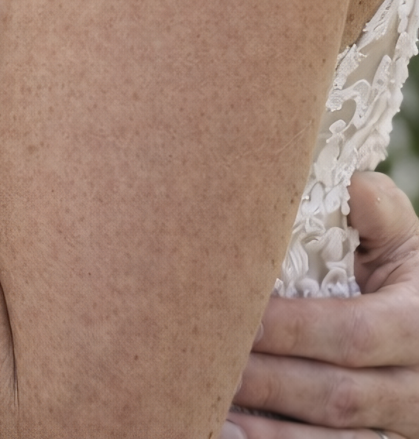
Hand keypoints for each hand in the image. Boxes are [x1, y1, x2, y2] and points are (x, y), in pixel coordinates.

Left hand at [225, 172, 418, 437]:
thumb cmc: (405, 281)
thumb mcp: (406, 246)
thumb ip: (381, 214)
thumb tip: (354, 186)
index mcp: (417, 326)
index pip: (353, 333)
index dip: (293, 329)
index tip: (237, 314)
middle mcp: (416, 389)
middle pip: (337, 396)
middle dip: (269, 381)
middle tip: (203, 360)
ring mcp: (401, 431)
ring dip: (270, 432)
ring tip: (209, 410)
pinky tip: (230, 436)